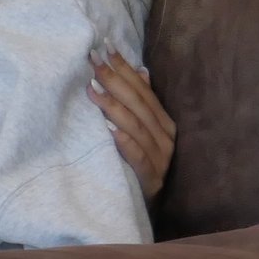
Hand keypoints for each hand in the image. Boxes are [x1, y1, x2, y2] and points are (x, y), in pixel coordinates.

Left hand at [89, 50, 176, 199]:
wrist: (141, 211)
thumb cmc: (138, 167)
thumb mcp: (140, 133)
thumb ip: (141, 103)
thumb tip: (141, 71)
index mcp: (163, 122)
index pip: (142, 90)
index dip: (124, 68)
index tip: (105, 47)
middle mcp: (166, 137)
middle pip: (138, 104)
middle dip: (115, 80)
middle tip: (92, 61)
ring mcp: (160, 159)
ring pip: (137, 127)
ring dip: (114, 107)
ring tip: (93, 89)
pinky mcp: (151, 180)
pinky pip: (137, 157)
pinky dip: (125, 142)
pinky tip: (110, 130)